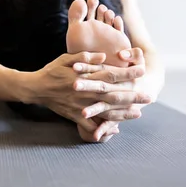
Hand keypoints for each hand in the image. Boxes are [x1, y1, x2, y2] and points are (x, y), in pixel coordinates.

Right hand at [23, 51, 147, 141]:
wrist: (36, 88)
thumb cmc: (52, 71)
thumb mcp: (66, 58)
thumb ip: (85, 57)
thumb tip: (103, 56)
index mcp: (85, 76)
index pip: (111, 74)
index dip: (127, 74)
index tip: (142, 71)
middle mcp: (86, 92)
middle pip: (114, 95)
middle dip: (133, 96)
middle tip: (149, 97)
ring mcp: (81, 106)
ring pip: (106, 111)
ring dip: (123, 113)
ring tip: (138, 113)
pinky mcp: (75, 115)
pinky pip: (91, 125)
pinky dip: (103, 128)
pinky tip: (115, 130)